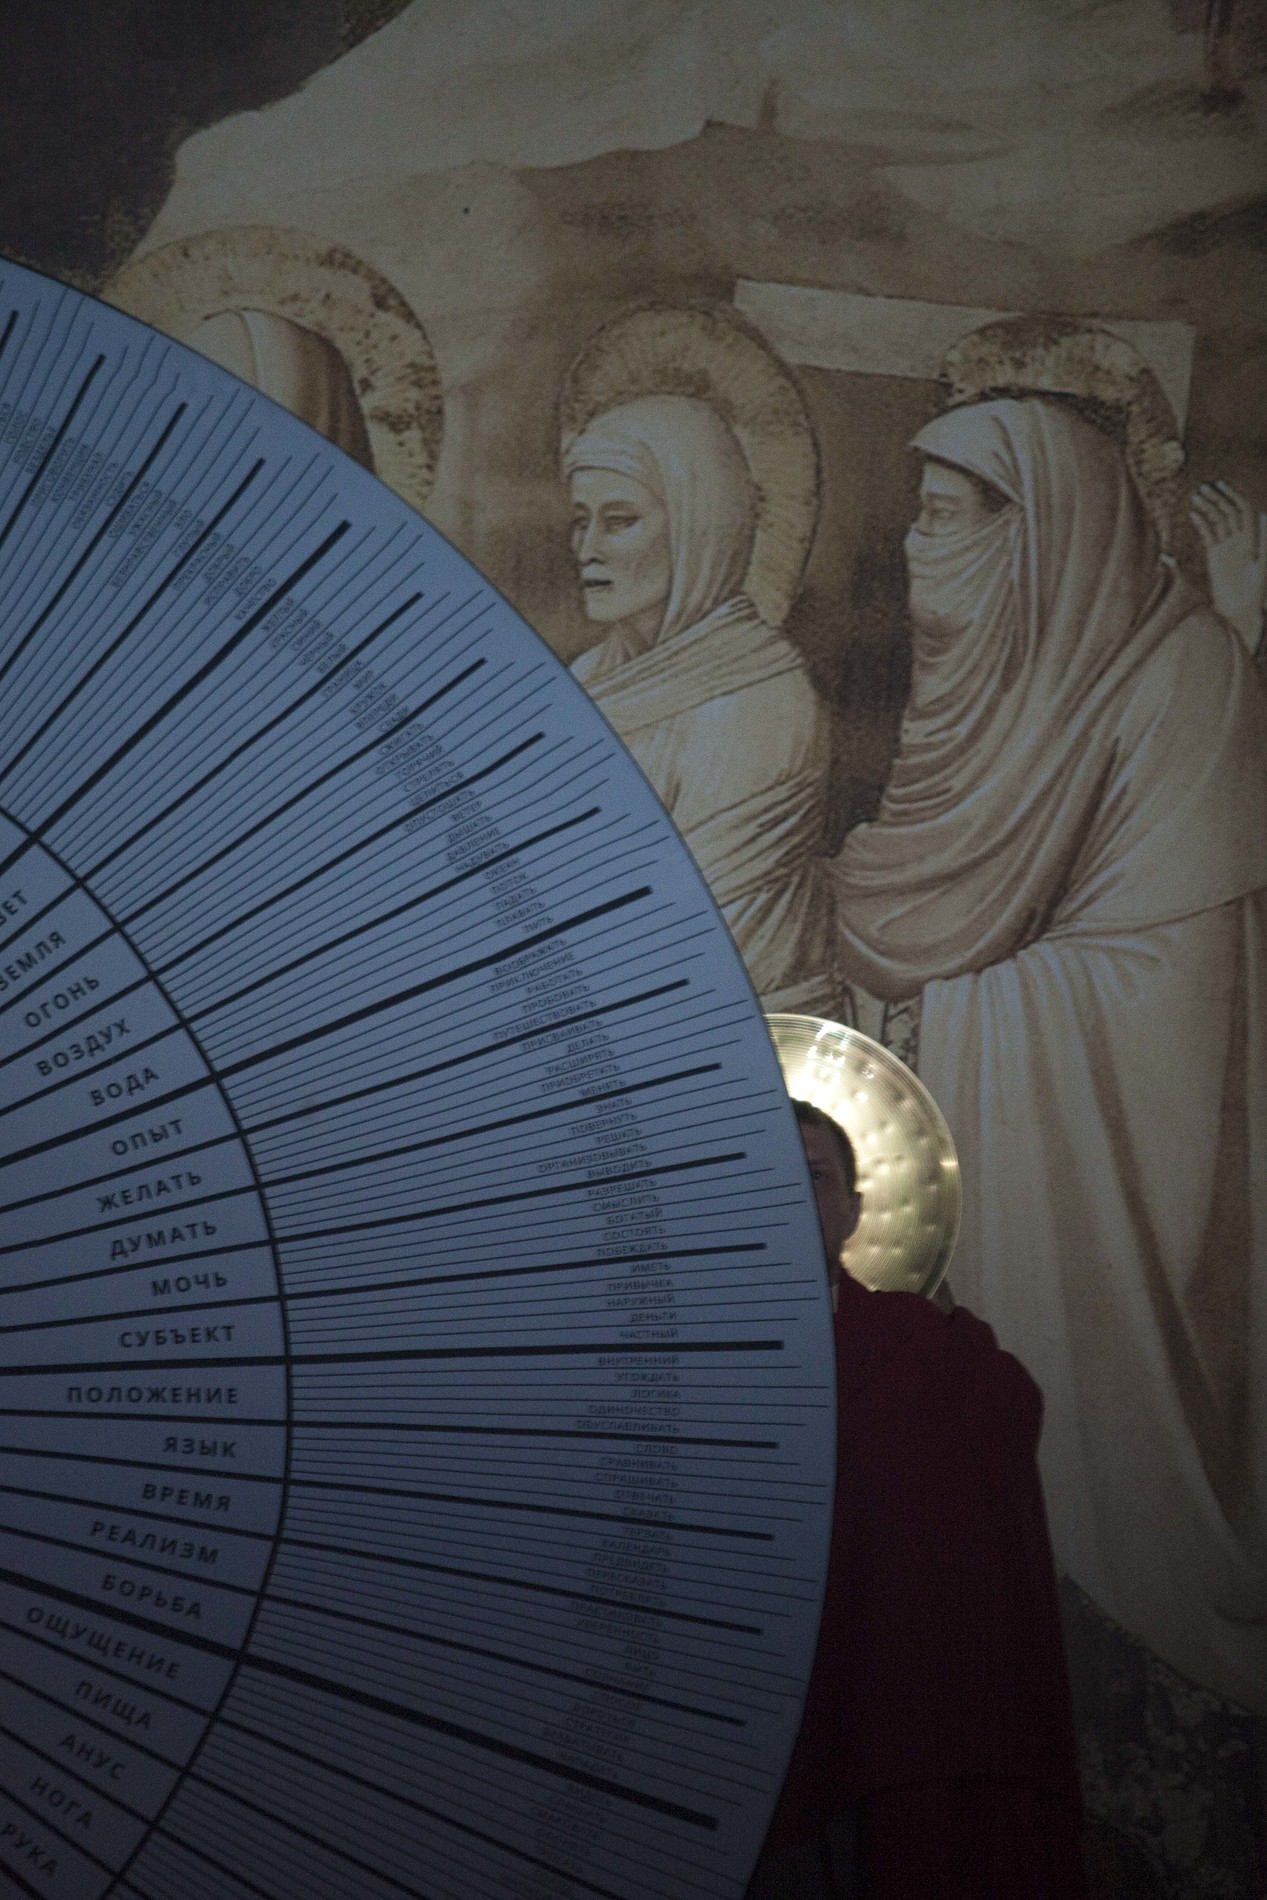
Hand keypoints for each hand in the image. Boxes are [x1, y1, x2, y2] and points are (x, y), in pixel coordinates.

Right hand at [1190, 482, 1265, 654]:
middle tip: (1202, 487)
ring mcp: (1228, 546)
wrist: (1239, 611)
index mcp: (1252, 538)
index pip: (1243, 510)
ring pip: (1217, 521)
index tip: (1221, 486)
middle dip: (1217, 498)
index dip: (1233, 496)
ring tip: (1195, 497)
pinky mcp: (1216, 556)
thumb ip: (1263, 542)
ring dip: (1208, 508)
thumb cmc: (1254, 593)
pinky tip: (1194, 515)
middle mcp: (1240, 539)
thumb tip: (1264, 515)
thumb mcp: (1261, 566)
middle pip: (1229, 512)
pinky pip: (1209, 535)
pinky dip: (1201, 524)